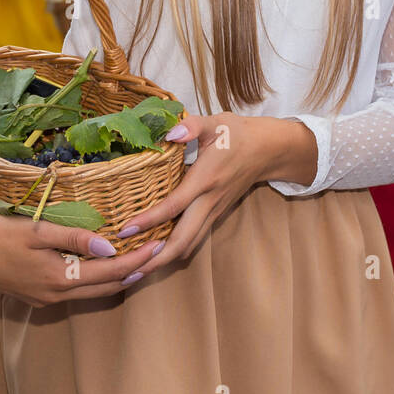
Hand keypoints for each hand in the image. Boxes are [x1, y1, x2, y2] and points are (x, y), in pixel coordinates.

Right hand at [0, 191, 163, 306]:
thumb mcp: (36, 231)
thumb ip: (73, 238)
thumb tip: (109, 246)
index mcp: (59, 279)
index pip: (110, 273)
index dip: (137, 261)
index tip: (159, 246)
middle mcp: (56, 295)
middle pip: (106, 289)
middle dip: (134, 273)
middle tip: (158, 256)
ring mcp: (46, 300)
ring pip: (92, 293)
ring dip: (116, 279)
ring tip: (139, 262)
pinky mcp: (37, 297)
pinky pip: (76, 292)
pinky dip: (95, 281)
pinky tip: (102, 267)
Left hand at [110, 112, 317, 272]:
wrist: (268, 150)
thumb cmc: (238, 134)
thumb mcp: (216, 122)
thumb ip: (192, 126)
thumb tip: (171, 133)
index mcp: (205, 179)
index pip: (174, 205)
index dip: (149, 220)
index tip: (125, 230)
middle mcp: (209, 201)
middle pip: (182, 240)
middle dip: (155, 259)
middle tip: (126, 271)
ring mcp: (213, 211)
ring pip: (188, 245)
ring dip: (163, 261)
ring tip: (135, 271)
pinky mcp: (215, 215)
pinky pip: (193, 239)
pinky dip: (174, 251)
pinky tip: (155, 254)